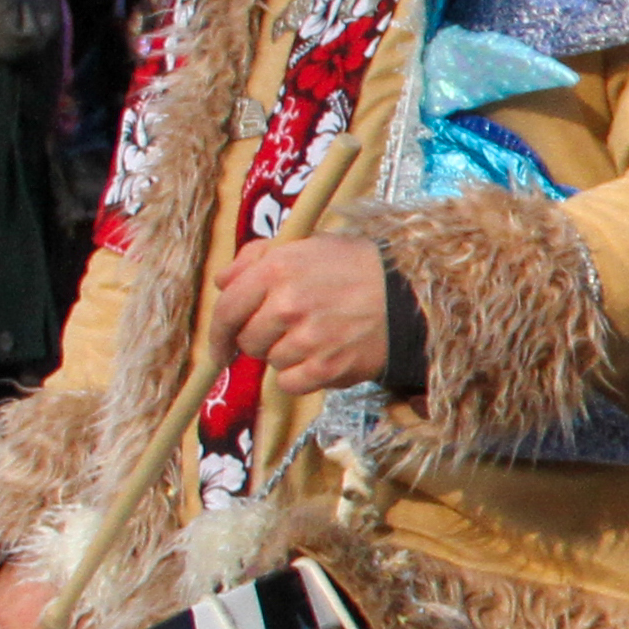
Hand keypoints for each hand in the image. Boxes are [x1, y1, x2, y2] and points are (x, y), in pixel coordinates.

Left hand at [216, 233, 390, 393]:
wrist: (411, 296)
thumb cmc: (358, 267)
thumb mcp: (308, 245)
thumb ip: (258, 257)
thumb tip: (222, 282)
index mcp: (278, 268)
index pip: (227, 308)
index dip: (217, 333)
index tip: (220, 347)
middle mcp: (287, 303)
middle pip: (247, 341)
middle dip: (261, 340)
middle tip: (290, 331)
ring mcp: (307, 337)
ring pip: (271, 362)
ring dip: (287, 355)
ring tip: (319, 336)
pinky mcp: (327, 366)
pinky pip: (290, 383)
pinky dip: (302, 376)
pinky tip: (323, 358)